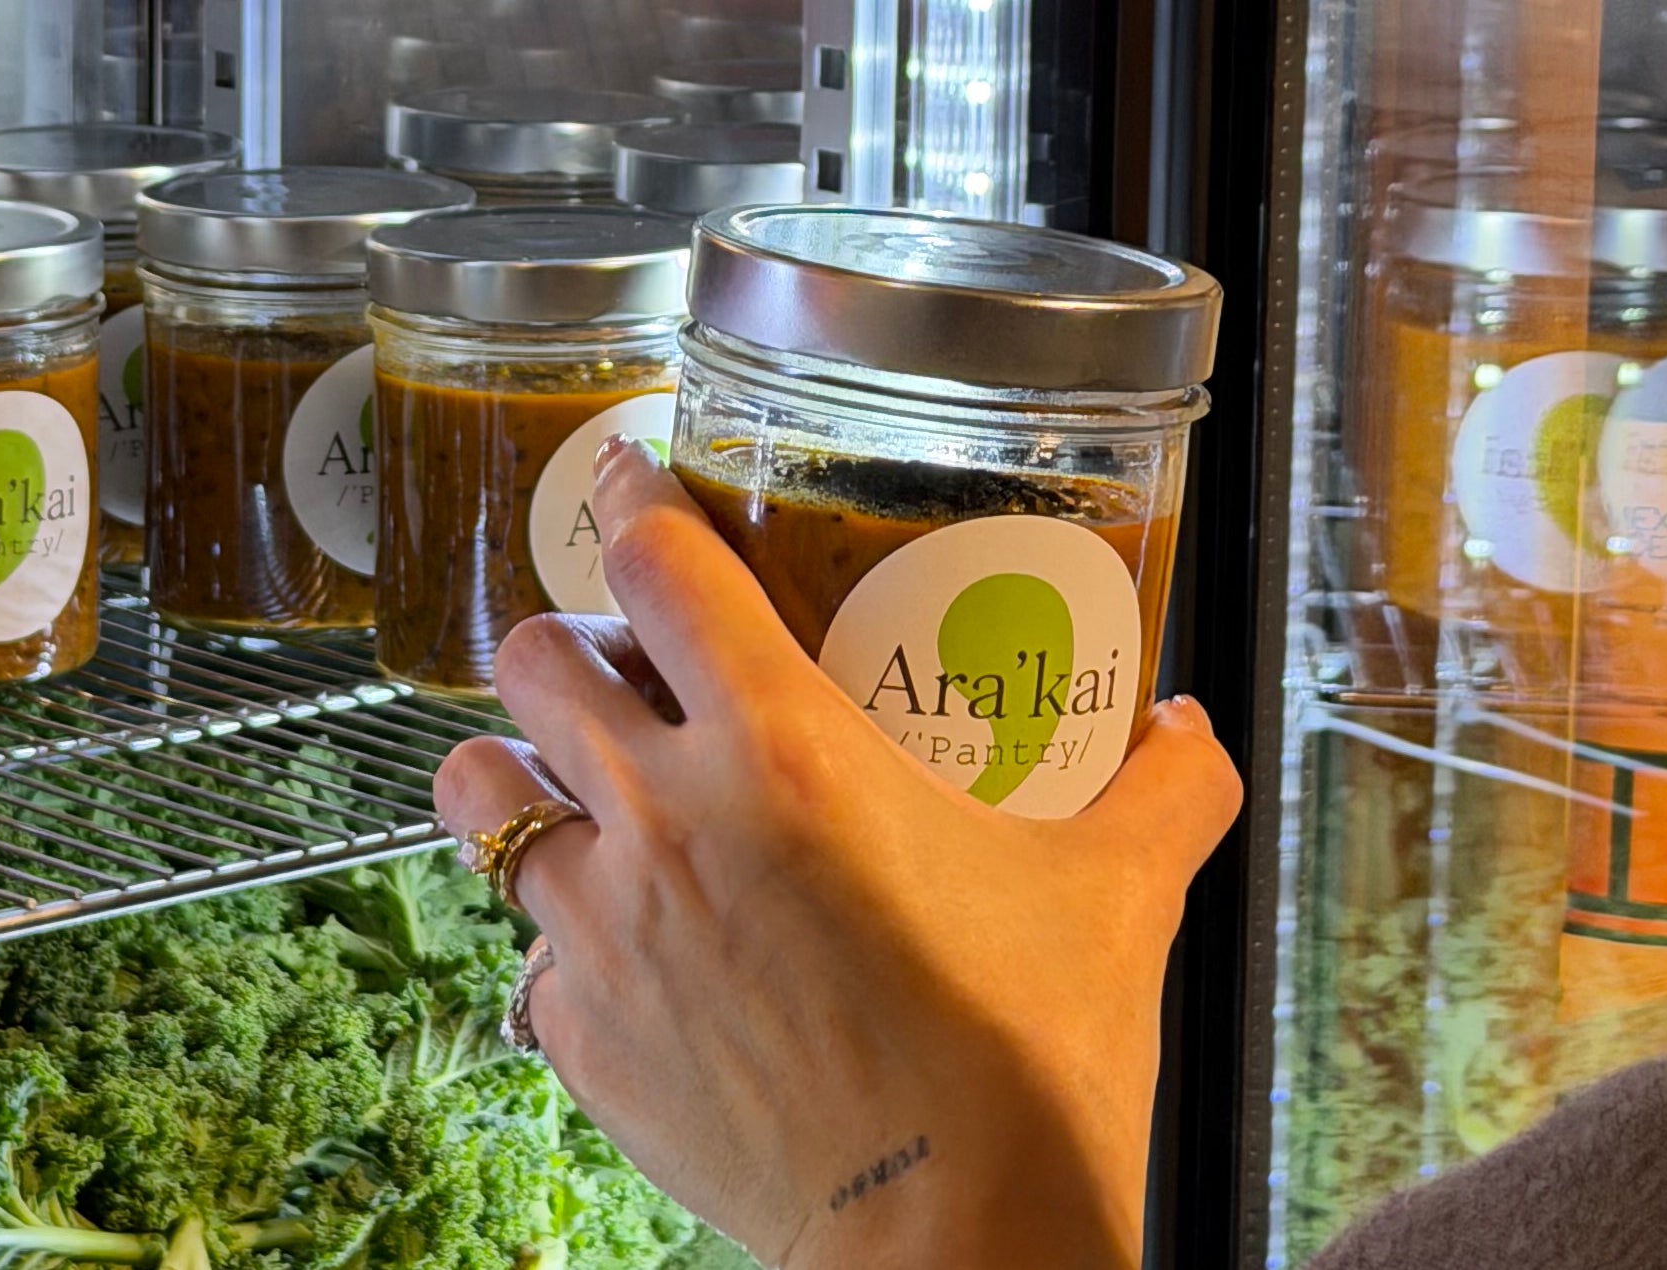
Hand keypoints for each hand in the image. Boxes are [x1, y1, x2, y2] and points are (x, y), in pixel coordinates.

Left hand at [434, 441, 1241, 1269]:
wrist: (949, 1241)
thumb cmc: (1030, 1064)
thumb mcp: (1116, 899)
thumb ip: (1161, 790)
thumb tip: (1191, 728)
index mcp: (785, 748)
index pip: (658, 562)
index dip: (631, 496)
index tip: (624, 473)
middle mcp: (665, 817)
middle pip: (533, 659)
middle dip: (562, 643)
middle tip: (614, 663)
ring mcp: (601, 930)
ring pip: (476, 796)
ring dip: (510, 774)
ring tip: (564, 787)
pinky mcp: (577, 1034)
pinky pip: (525, 954)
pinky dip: (558, 941)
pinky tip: (623, 952)